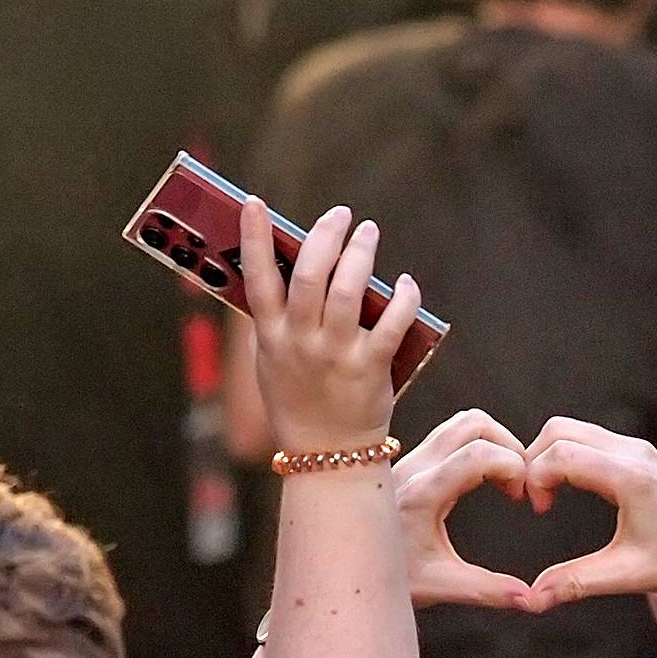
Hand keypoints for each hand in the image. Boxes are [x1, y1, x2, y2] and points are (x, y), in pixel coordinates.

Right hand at [239, 199, 420, 454]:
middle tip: (340, 214)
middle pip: (309, 276)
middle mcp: (301, 343)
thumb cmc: (299, 400)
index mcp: (270, 338)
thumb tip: (288, 262)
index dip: (252, 238)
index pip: (257, 279)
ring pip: (348, 291)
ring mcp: (336, 356)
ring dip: (361, 254)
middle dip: (325, 236)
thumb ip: (276, 319)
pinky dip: (402, 297)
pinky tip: (404, 282)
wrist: (327, 455)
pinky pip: (391, 323)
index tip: (254, 202)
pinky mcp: (371, 368)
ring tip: (368, 232)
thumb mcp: (272, 361)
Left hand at [393, 410, 534, 608]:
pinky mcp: (402, 461)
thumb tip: (529, 598)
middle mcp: (412, 468)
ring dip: (490, 441)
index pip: (480, 454)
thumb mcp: (439, 586)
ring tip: (501, 478)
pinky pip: (445, 435)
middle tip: (518, 481)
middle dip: (509, 446)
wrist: (337, 572)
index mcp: (422, 494)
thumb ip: (488, 590)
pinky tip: (477, 478)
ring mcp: (405, 460)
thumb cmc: (378, 578)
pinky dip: (472, 444)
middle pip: (473, 424)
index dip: (514, 468)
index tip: (521, 496)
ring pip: (459, 423)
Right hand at [517, 416, 656, 616]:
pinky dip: (571, 455)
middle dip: (534, 460)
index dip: (534, 479)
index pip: (558, 455)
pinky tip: (572, 489)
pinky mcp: (645, 454)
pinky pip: (593, 439)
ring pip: (576, 430)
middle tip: (535, 501)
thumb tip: (530, 599)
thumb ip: (574, 582)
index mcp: (629, 477)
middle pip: (560, 430)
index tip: (539, 511)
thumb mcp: (626, 574)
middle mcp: (635, 452)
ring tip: (549, 498)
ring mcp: (641, 449)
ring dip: (552, 456)